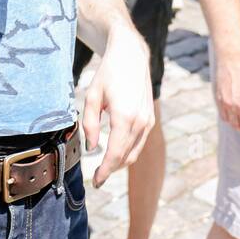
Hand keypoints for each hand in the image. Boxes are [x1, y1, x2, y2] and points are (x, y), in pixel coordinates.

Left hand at [82, 20, 154, 185]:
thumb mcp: (92, 96)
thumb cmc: (108, 73)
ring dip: (120, 163)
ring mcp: (147, 121)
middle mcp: (140, 122)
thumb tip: (92, 148)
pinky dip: (128, 151)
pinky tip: (116, 151)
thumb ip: (90, 124)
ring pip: (134, 152)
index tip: (95, 182)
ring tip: (105, 167)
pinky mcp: (150, 118)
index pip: (114, 154)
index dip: (104, 172)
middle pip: (125, 157)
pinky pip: (139, 143)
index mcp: (124, 117)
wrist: (131, 56)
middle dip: (111, 170)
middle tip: (97, 177)